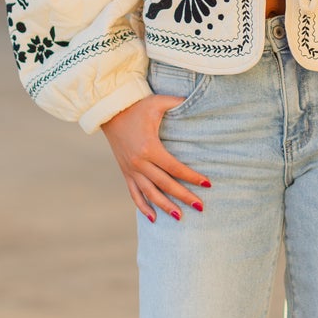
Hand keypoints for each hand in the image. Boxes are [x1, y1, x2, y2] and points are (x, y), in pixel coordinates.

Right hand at [102, 96, 211, 223]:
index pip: (175, 168)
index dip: (192, 177)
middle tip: (200, 206)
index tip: (207, 184)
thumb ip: (176, 102)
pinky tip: (153, 218)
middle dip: (184, 196)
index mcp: (149, 148)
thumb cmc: (136, 106)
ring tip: (180, 217)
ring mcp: (131, 170)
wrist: (109, 111)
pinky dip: (143, 207)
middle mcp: (139, 163)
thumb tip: (194, 99)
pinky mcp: (125, 172)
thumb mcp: (157, 102)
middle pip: (165, 184)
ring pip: (150, 194)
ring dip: (165, 206)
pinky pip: (134, 194)